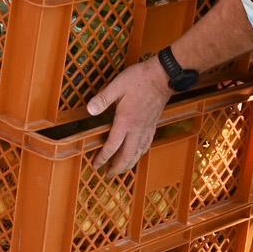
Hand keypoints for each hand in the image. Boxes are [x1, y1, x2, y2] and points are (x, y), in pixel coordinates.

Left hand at [87, 60, 171, 174]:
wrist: (163, 77)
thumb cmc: (139, 79)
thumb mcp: (117, 85)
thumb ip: (103, 99)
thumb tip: (89, 110)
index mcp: (126, 121)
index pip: (112, 146)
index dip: (103, 158)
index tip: (96, 165)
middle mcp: (137, 129)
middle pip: (127, 155)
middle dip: (117, 167)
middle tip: (108, 175)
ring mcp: (147, 128)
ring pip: (138, 153)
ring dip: (129, 164)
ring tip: (121, 170)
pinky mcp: (153, 125)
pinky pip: (146, 145)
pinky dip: (140, 154)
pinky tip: (138, 154)